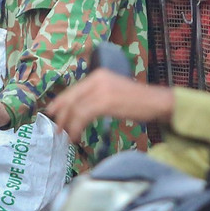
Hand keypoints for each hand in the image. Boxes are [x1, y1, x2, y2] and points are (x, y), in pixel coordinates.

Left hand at [46, 70, 174, 143]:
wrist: (157, 102)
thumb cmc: (139, 101)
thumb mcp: (114, 91)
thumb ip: (97, 95)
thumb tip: (79, 109)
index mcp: (99, 74)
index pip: (74, 89)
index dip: (60, 101)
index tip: (52, 112)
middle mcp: (98, 78)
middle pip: (71, 97)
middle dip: (61, 115)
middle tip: (56, 128)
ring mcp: (101, 89)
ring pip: (75, 108)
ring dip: (68, 124)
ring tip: (67, 136)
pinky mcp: (105, 102)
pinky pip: (83, 115)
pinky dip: (77, 127)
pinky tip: (77, 135)